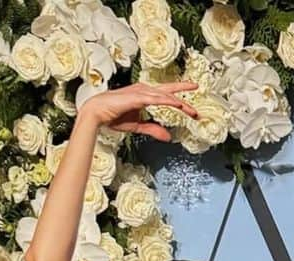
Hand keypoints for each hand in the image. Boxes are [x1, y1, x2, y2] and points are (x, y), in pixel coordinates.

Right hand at [79, 81, 197, 139]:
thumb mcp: (138, 126)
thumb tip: (169, 138)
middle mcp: (144, 90)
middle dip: (184, 95)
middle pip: (169, 91)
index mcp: (145, 95)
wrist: (96, 113)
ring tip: (190, 110)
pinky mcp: (137, 96)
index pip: (166, 93)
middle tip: (197, 101)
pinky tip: (176, 104)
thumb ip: (153, 130)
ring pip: (165, 95)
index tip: (192, 99)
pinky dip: (167, 101)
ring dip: (178, 102)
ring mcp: (141, 92)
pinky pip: (155, 98)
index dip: (180, 95)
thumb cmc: (113, 117)